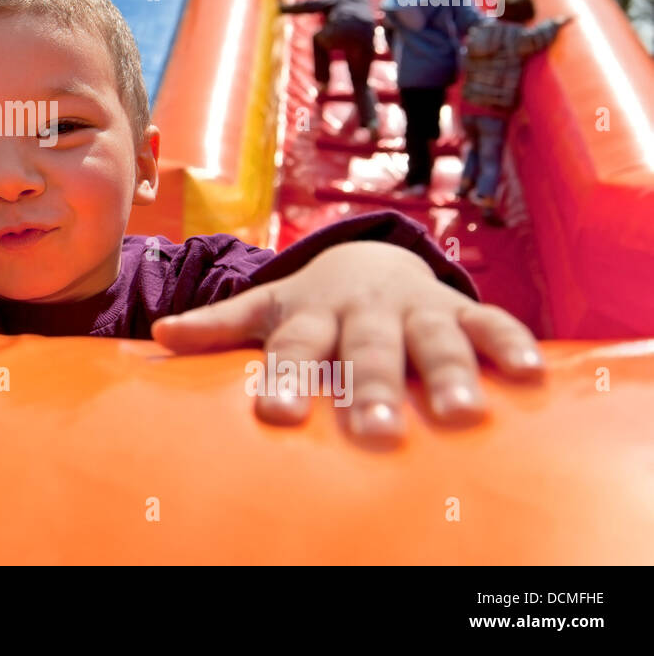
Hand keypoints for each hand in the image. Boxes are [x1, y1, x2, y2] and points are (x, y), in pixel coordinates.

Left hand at [150, 241, 542, 439]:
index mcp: (312, 314)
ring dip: (447, 373)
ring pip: (431, 340)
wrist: (368, 257)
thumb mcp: (266, 310)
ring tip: (457, 414)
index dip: (287, 379)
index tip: (278, 416)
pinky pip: (489, 323)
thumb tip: (159, 334)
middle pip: (366, 350)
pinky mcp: (460, 309)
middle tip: (376, 431)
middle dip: (372, 387)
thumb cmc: (311, 305)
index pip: (296, 348)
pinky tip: (529, 373)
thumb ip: (219, 326)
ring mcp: (414, 308)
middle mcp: (363, 311)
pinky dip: (508, 344)